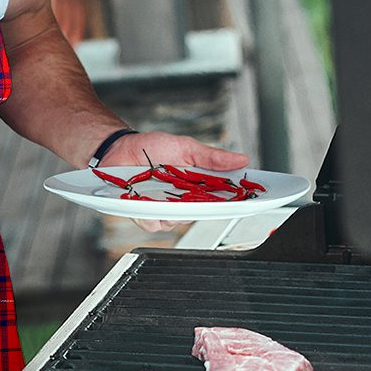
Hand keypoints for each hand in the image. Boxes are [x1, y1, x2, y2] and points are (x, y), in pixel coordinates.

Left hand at [100, 131, 249, 233]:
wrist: (120, 148)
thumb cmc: (152, 148)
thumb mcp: (186, 147)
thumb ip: (212, 157)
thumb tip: (241, 159)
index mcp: (197, 186)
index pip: (222, 199)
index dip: (237, 202)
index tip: (250, 199)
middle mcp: (183, 201)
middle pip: (202, 214)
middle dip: (203, 206)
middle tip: (198, 193)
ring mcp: (164, 209)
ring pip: (177, 222)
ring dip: (173, 209)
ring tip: (164, 190)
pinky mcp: (144, 214)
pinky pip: (153, 223)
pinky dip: (150, 213)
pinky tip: (146, 199)